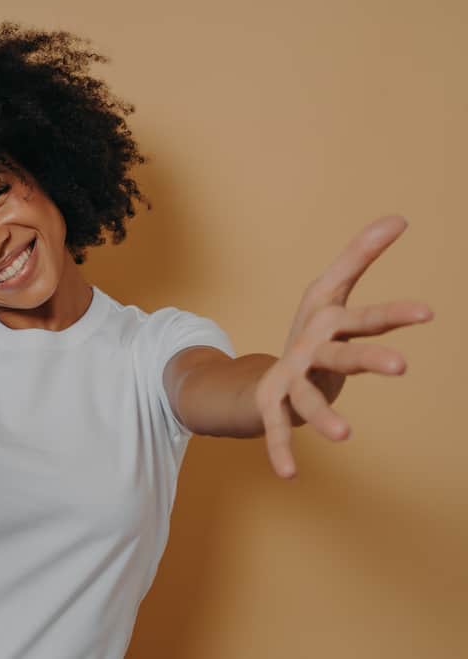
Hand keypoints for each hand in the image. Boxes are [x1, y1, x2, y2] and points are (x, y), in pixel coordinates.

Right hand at [254, 214, 433, 478]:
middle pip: (341, 353)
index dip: (393, 315)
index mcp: (327, 322)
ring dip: (323, 415)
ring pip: (308, 398)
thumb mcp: (331, 292)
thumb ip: (361, 256)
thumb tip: (399, 216)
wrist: (263, 373)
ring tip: (346, 436)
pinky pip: (277, 429)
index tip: (429, 313)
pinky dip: (280, 450)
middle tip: (401, 367)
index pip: (364, 316)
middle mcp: (309, 348)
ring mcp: (290, 378)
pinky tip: (289, 475)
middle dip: (367, 359)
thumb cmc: (311, 332)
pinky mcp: (274, 404)